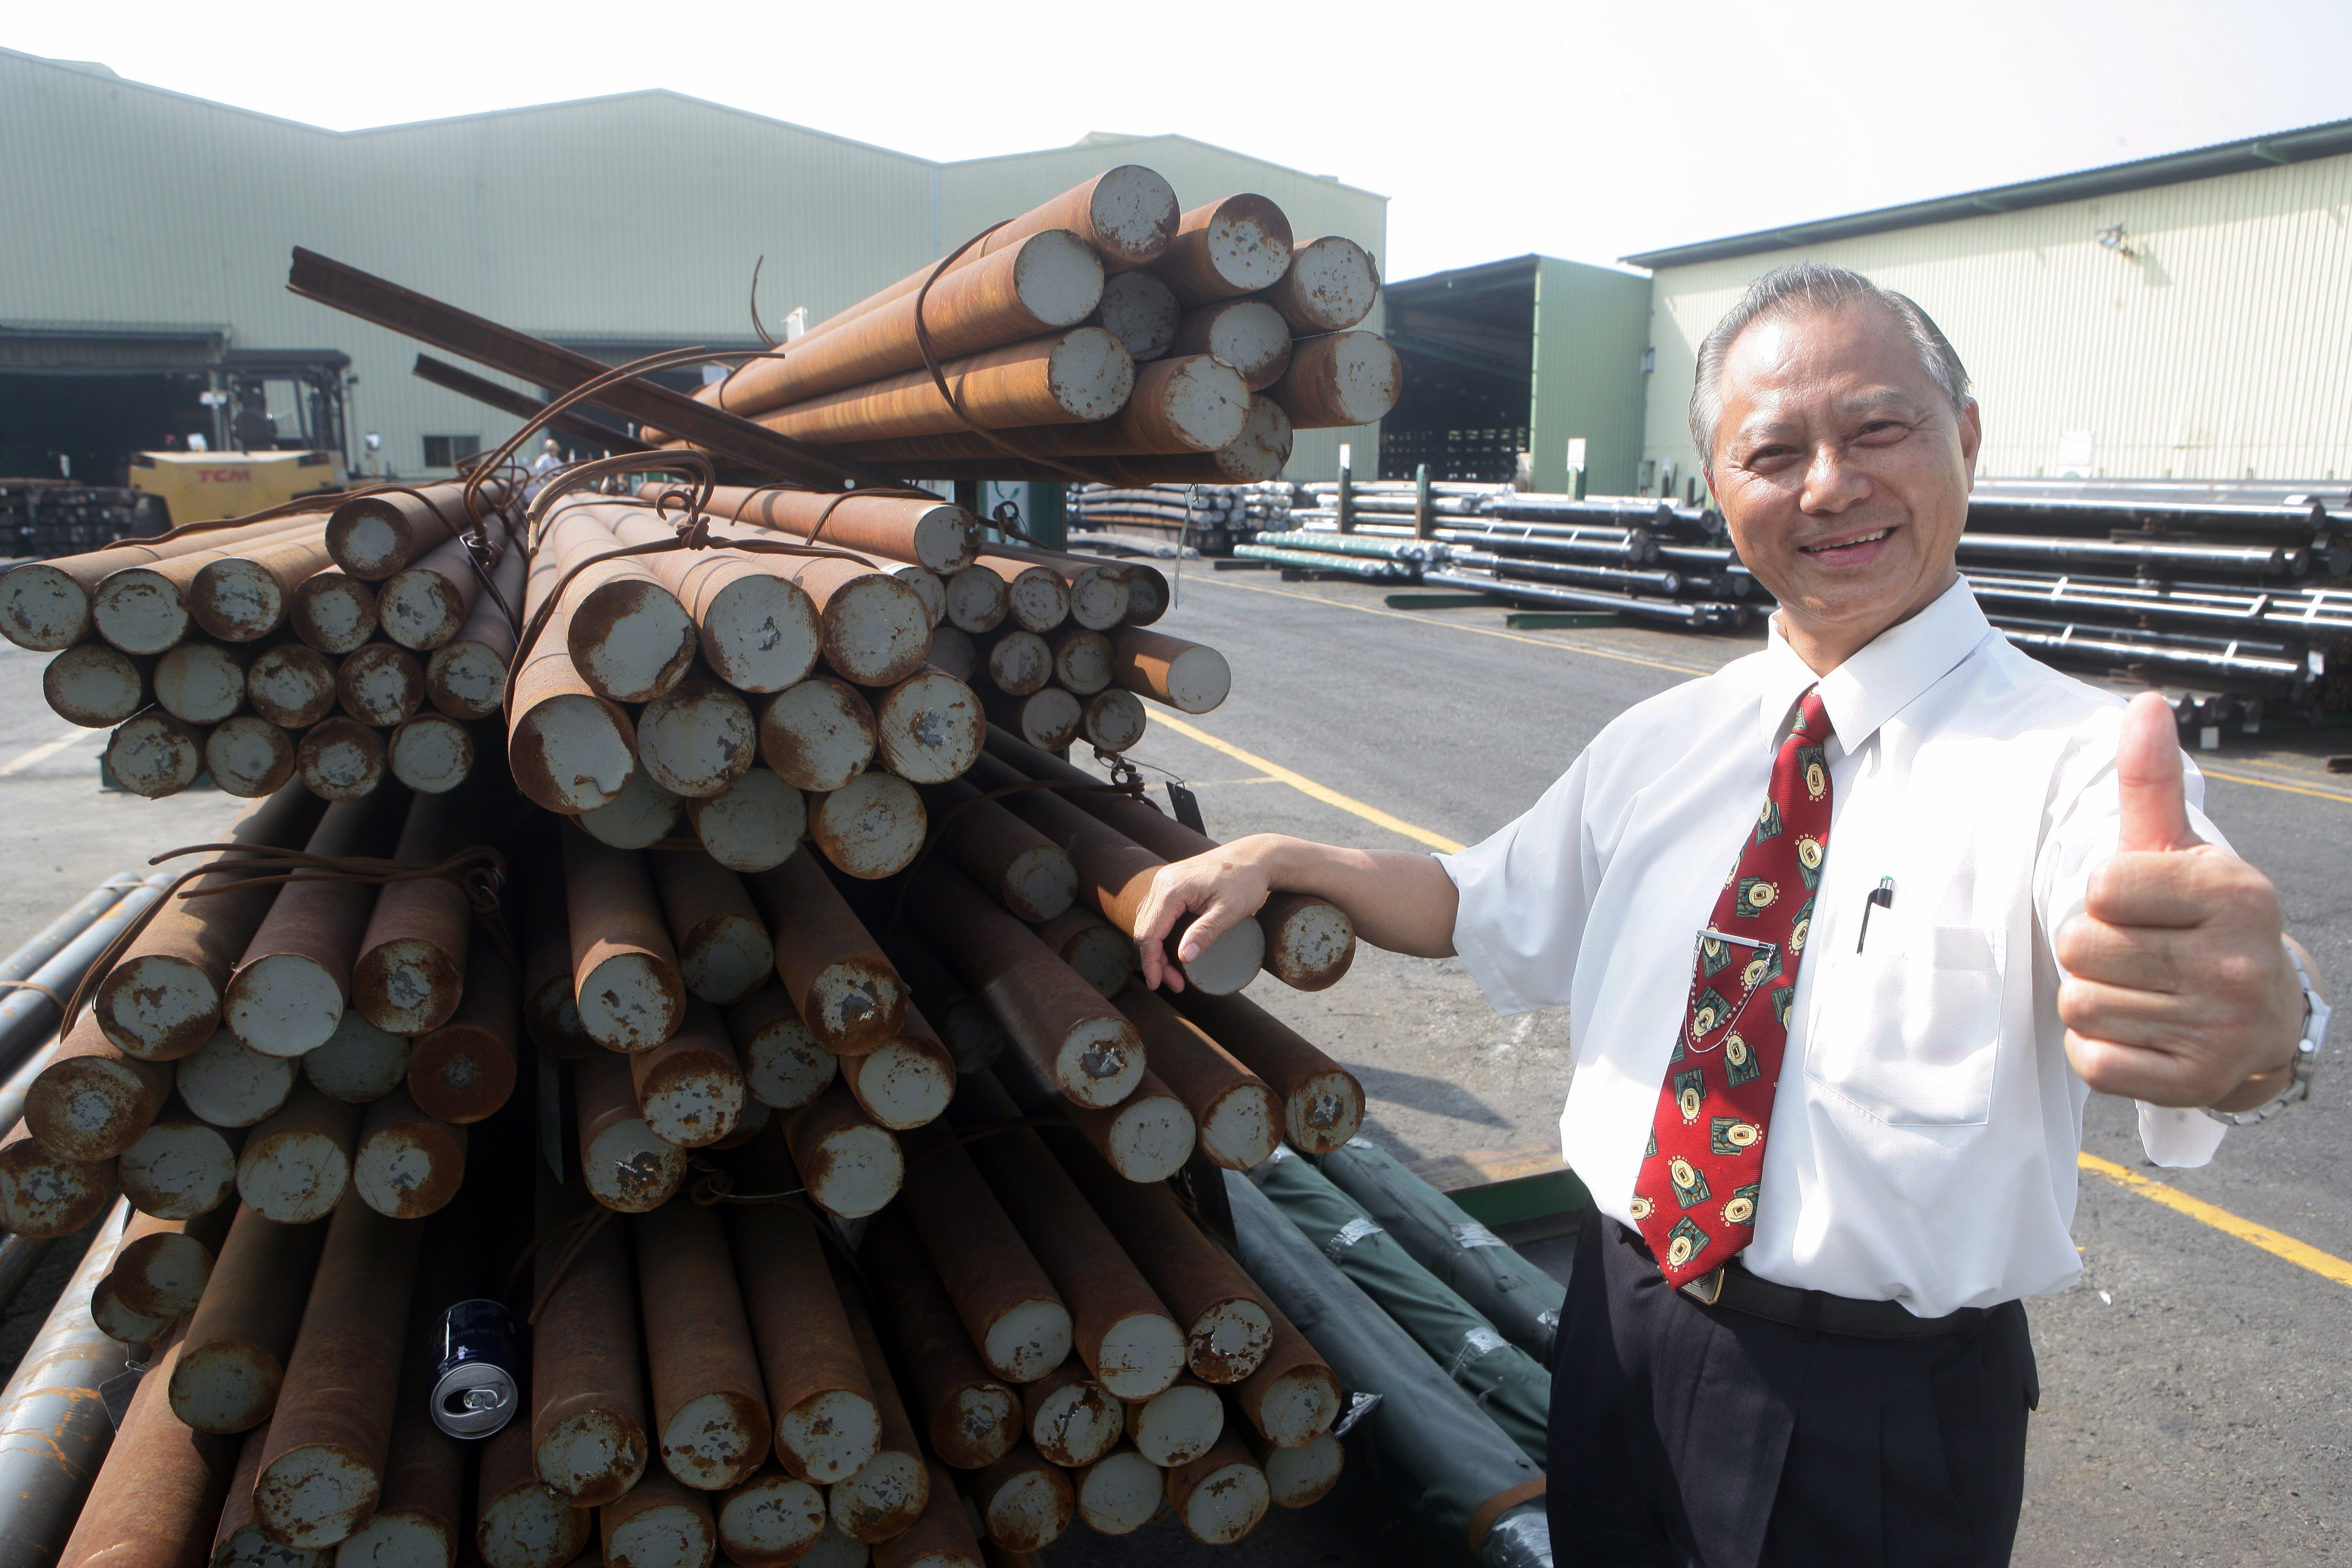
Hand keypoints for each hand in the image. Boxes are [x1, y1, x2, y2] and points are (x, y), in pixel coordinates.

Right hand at [1130, 837, 1279, 991]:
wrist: (1254, 856)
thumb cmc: (1245, 881)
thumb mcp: (1229, 910)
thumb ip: (1206, 932)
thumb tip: (1184, 958)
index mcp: (1171, 889)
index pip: (1149, 933)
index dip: (1151, 963)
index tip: (1158, 985)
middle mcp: (1161, 882)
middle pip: (1144, 930)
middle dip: (1154, 961)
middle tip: (1175, 984)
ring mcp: (1164, 880)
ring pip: (1147, 922)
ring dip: (1156, 950)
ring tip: (1174, 973)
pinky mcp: (1170, 883)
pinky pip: (1155, 913)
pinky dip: (1159, 935)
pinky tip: (1170, 950)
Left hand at [2056, 693, 2303, 1107]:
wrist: (2264, 1020)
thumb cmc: (2204, 924)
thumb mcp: (2180, 850)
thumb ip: (2151, 782)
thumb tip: (2143, 704)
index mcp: (2234, 893)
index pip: (2100, 887)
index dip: (2107, 898)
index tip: (2146, 908)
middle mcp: (2237, 963)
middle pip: (2081, 947)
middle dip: (2095, 951)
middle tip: (2142, 957)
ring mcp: (2221, 1028)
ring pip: (2081, 1003)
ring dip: (2097, 999)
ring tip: (2146, 994)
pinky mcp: (2196, 1081)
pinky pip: (2093, 1060)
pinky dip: (2102, 1050)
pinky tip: (2144, 1034)